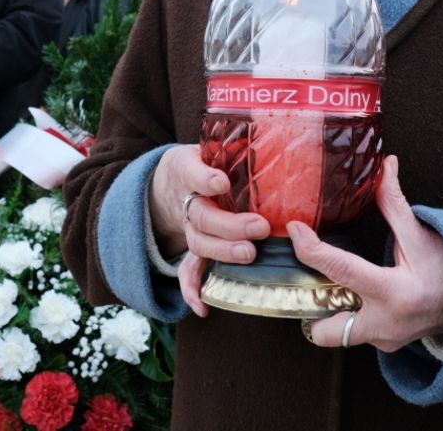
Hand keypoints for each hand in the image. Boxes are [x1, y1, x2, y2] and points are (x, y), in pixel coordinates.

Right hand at [149, 144, 268, 316]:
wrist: (171, 180)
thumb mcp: (211, 145)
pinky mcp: (191, 247)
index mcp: (188, 170)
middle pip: (202, 217)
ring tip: (249, 254)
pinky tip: (203, 307)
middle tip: (259, 227)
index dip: (206, 180)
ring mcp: (189, 228)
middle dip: (230, 225)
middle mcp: (187, 202)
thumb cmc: (204, 160)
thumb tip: (271, 135)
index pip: (194, 174)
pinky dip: (192, 290)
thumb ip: (236, 145)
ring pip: (200, 243)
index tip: (222, 182)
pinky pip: (187, 271)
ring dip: (223, 251)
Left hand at [290, 155, 442, 352]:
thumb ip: (394, 203)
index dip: (310, 249)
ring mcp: (384, 340)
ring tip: (334, 284)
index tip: (294, 230)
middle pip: (324, 330)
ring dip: (330, 310)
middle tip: (309, 279)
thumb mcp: (420, 235)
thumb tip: (386, 165)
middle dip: (311, 308)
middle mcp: (385, 324)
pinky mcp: (384, 347)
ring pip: (336, 333)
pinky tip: (357, 295)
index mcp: (393, 292)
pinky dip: (349, 314)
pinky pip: (353, 333)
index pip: (340, 270)